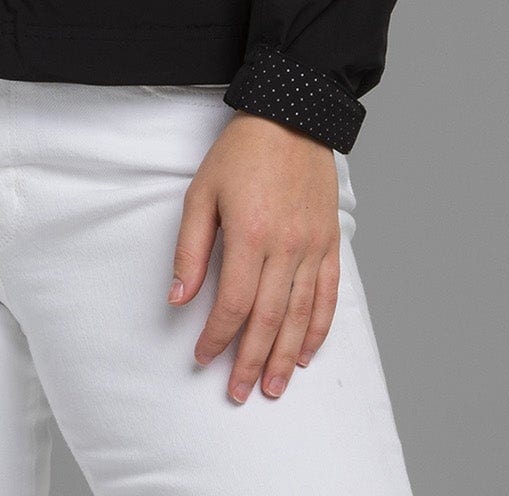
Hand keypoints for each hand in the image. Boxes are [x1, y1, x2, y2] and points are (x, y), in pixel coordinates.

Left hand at [168, 111, 340, 401]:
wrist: (292, 116)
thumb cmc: (241, 153)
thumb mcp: (202, 192)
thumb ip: (190, 249)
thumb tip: (178, 298)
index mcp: (251, 235)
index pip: (234, 305)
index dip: (217, 337)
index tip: (203, 357)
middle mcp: (287, 247)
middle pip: (269, 320)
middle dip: (251, 362)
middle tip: (238, 392)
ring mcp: (313, 247)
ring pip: (301, 317)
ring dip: (286, 357)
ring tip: (273, 387)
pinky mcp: (331, 242)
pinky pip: (329, 296)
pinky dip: (319, 329)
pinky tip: (308, 353)